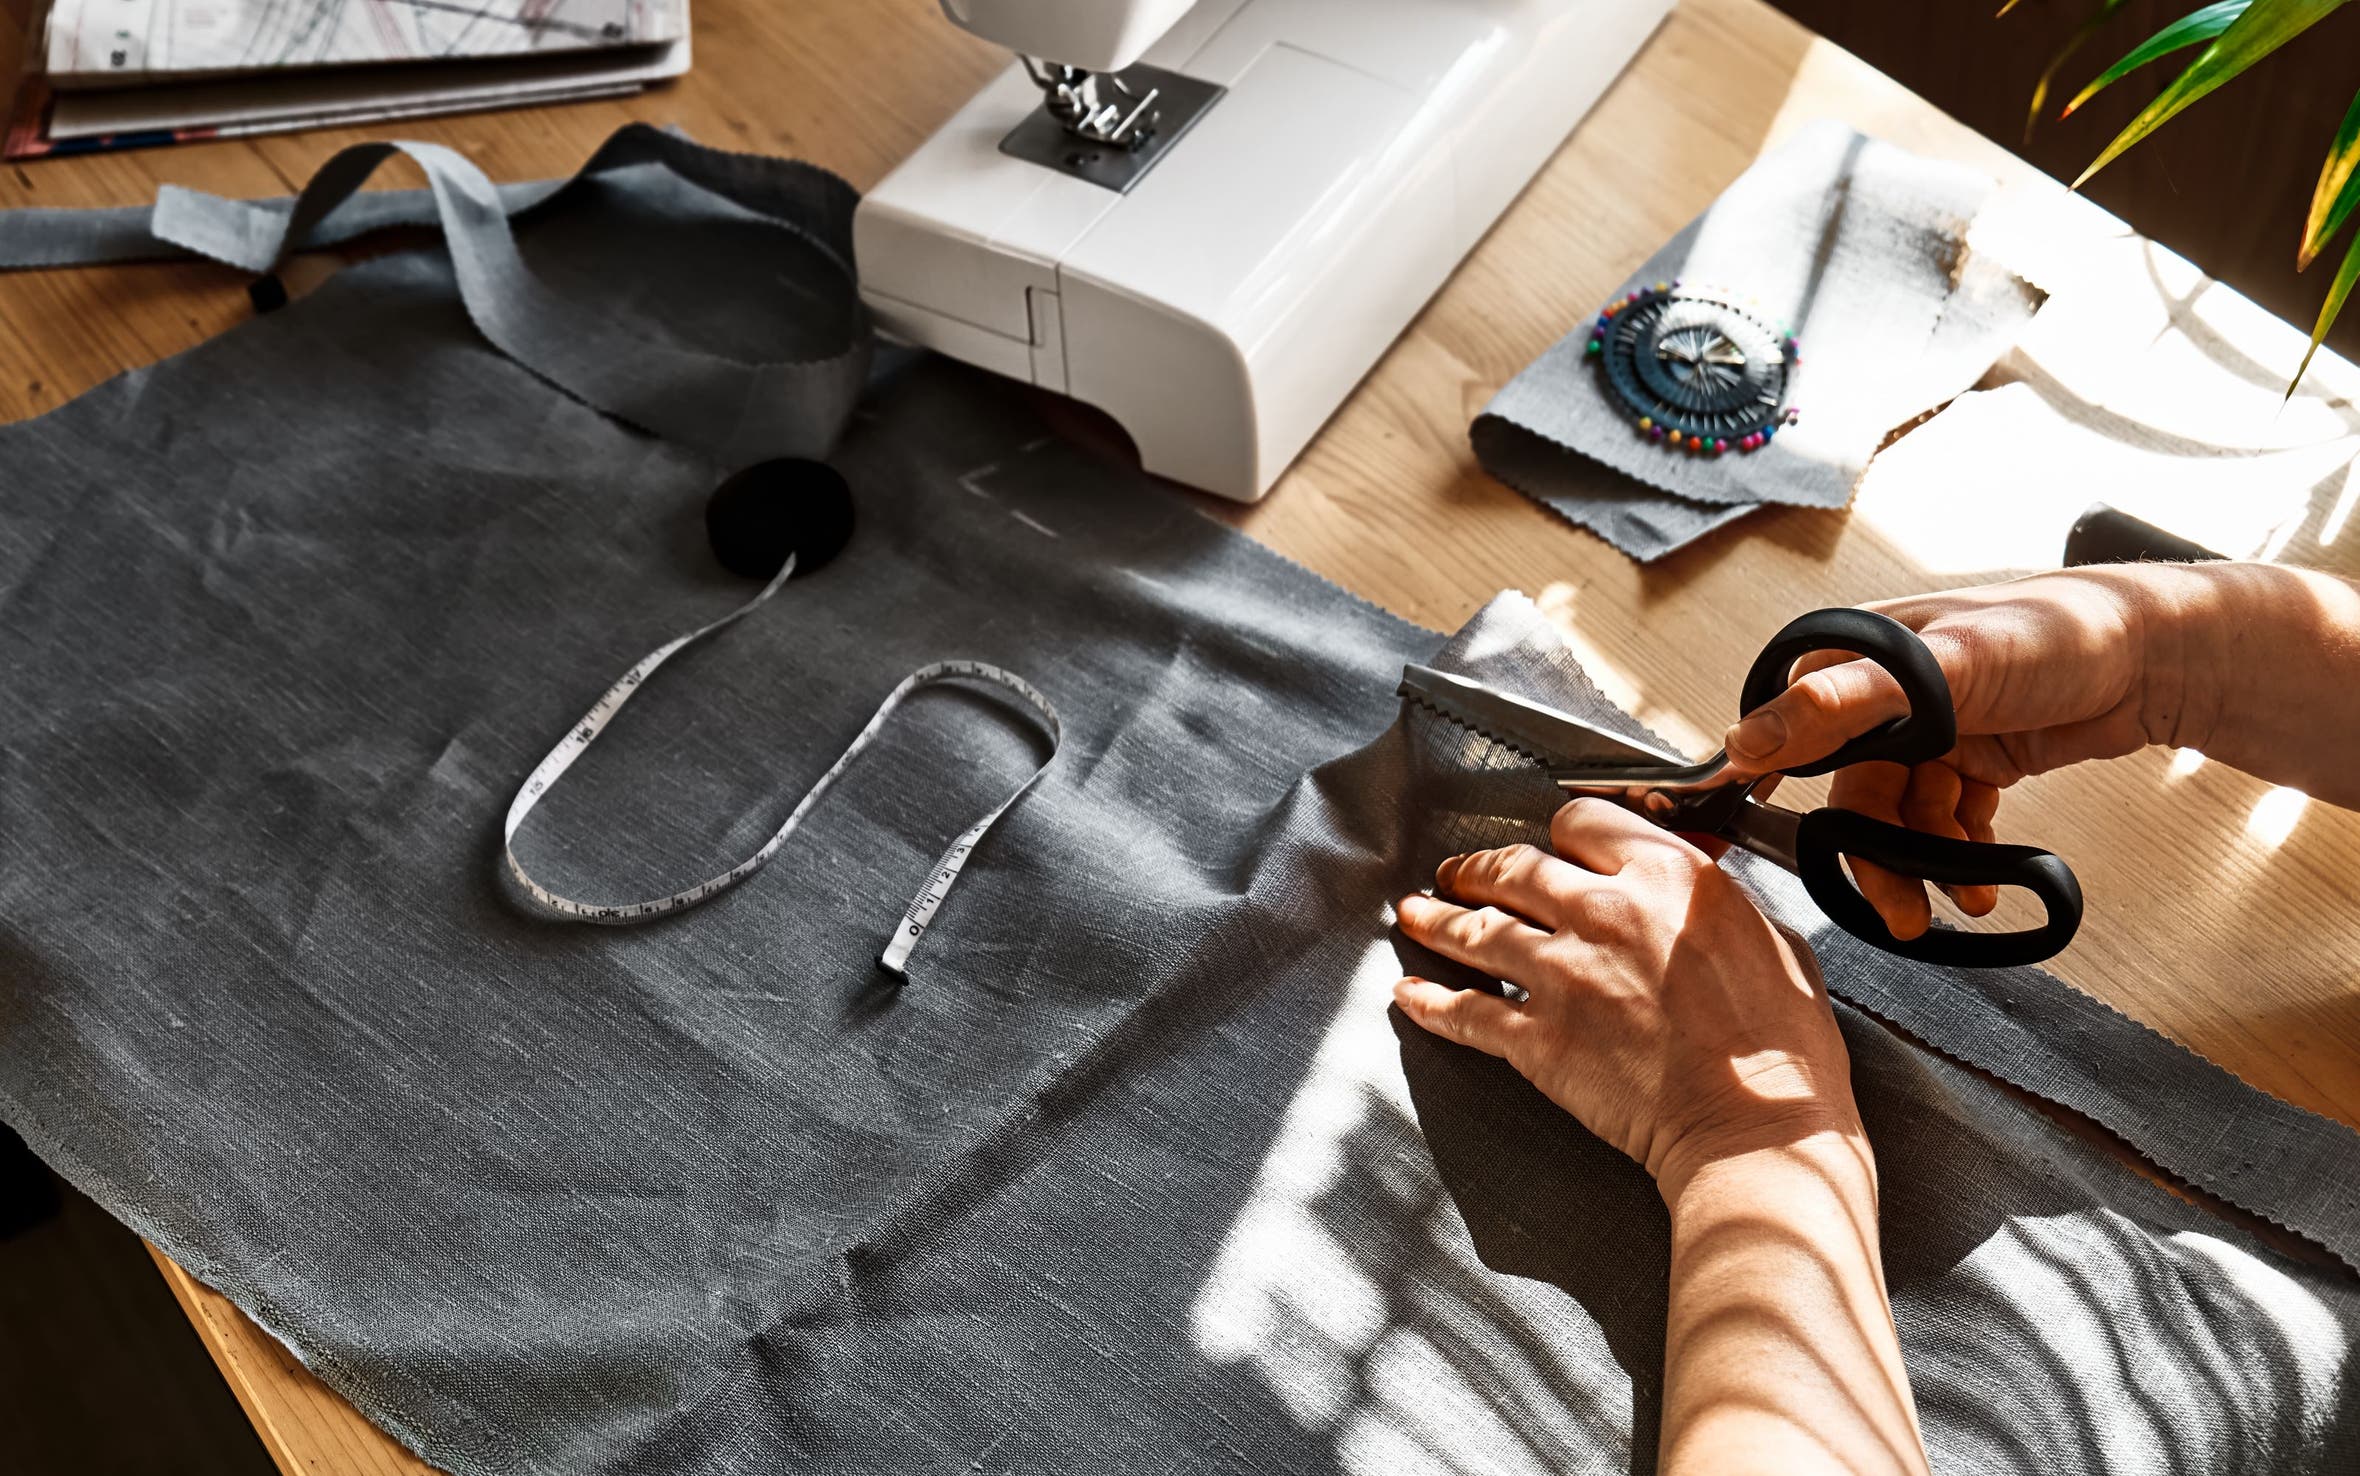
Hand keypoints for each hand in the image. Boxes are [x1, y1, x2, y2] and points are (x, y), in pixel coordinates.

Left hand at [1393, 797, 1857, 1195]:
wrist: (1757, 1129)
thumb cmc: (1782, 1047)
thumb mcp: (1772, 938)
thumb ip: (1714, 901)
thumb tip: (1694, 886)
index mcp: (1666, 877)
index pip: (1582, 824)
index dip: (1559, 835)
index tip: (1550, 846)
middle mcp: (1604, 912)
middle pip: (1514, 868)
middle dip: (1479, 868)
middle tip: (1460, 873)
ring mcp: (1562, 975)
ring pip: (1476, 929)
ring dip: (1438, 919)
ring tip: (1416, 913)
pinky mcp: (1537, 1038)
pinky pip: (1465, 1012)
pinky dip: (1430, 1002)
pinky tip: (1410, 994)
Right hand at [1718, 569, 2179, 939]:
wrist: (2161, 656)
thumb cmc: (2059, 632)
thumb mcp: (1941, 666)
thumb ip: (1842, 703)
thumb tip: (1749, 736)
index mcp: (1862, 657)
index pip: (1797, 733)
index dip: (1784, 790)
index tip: (1776, 841)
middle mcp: (1889, 694)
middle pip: (1856, 793)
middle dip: (1880, 855)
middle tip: (1900, 909)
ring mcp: (1931, 729)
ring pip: (1902, 816)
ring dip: (1928, 861)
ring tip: (1963, 894)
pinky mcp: (1971, 758)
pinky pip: (1945, 820)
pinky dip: (1960, 851)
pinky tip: (1980, 873)